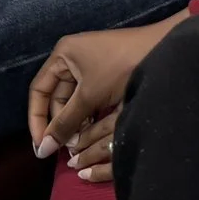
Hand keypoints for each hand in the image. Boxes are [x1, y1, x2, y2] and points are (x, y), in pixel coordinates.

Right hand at [28, 17, 180, 178]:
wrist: (162, 49)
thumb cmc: (120, 68)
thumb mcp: (90, 96)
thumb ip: (65, 123)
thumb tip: (43, 150)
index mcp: (63, 54)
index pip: (39, 90)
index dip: (36, 119)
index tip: (41, 145)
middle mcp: (71, 57)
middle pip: (55, 97)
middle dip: (59, 123)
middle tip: (65, 148)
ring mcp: (88, 65)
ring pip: (72, 100)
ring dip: (73, 122)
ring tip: (78, 144)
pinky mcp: (103, 75)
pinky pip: (87, 98)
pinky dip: (86, 115)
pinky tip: (90, 132)